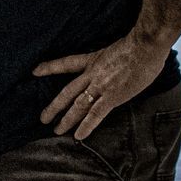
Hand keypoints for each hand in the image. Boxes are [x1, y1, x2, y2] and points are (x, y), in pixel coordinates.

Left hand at [35, 36, 168, 139]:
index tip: (34, 71)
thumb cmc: (138, 45)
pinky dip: (86, 126)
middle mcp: (92, 75)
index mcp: (92, 60)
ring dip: (67, 119)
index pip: (66, 63)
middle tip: (43, 119)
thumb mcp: (115, 48)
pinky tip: (78, 136)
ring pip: (78, 106)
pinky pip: (96, 114)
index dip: (49, 67)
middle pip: (67, 92)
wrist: (146, 45)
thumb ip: (109, 61)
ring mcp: (101, 86)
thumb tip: (113, 69)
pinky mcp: (113, 96)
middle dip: (54, 107)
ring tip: (57, 131)